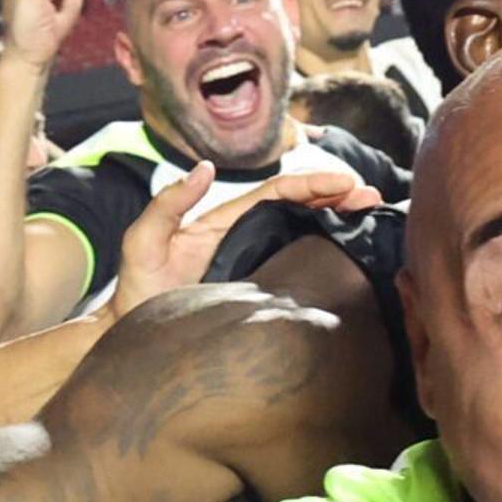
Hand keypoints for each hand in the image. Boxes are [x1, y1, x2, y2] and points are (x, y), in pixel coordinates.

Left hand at [113, 165, 379, 313]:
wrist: (128, 333)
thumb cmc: (135, 290)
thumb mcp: (141, 241)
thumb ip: (167, 205)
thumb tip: (205, 168)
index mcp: (223, 222)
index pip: (276, 193)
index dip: (311, 183)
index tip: (345, 181)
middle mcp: (243, 238)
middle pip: (299, 208)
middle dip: (336, 196)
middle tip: (372, 197)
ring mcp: (252, 263)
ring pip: (303, 234)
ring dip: (338, 221)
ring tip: (372, 215)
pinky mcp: (258, 293)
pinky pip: (296, 268)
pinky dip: (325, 256)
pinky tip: (351, 257)